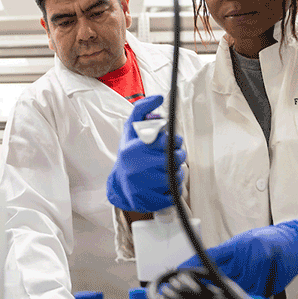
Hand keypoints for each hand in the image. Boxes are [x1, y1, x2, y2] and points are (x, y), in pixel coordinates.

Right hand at [107, 95, 184, 212]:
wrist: (120, 186)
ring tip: (165, 170)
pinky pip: (174, 193)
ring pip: (177, 176)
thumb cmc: (129, 153)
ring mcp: (144, 186)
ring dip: (176, 172)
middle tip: (171, 156)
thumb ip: (142, 110)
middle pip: (176, 158)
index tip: (171, 142)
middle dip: (178, 156)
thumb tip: (159, 97)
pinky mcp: (151, 201)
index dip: (174, 141)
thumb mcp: (131, 130)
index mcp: (134, 148)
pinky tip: (162, 185)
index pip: (168, 141)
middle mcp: (138, 167)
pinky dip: (172, 189)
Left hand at [178, 218, 297, 296]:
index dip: (193, 264)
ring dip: (229, 295)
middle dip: (209, 285)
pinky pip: (254, 296)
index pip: (210, 256)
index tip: (179, 271)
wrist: (296, 242)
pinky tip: (249, 297)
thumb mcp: (243, 242)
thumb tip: (204, 266)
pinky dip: (248, 298)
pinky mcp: (270, 283)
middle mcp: (247, 256)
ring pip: (238, 290)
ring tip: (224, 295)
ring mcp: (259, 270)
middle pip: (222, 276)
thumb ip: (227, 256)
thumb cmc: (269, 241)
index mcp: (238, 245)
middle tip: (195, 290)